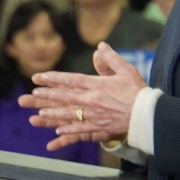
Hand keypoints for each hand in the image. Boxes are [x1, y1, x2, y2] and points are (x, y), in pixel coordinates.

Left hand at [19, 42, 146, 150]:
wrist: (148, 114)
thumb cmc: (138, 91)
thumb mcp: (126, 70)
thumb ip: (111, 58)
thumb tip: (100, 46)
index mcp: (97, 85)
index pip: (71, 80)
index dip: (53, 79)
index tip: (38, 78)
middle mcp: (92, 101)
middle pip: (66, 98)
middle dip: (47, 96)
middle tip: (32, 95)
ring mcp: (95, 116)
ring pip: (69, 115)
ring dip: (53, 114)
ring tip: (38, 114)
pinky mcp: (100, 129)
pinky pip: (81, 131)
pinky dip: (69, 132)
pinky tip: (57, 132)